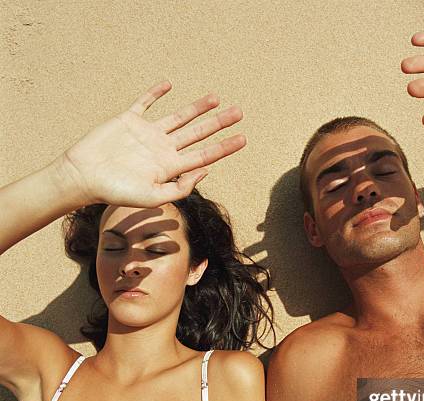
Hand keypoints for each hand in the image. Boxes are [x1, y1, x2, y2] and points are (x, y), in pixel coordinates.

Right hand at [56, 81, 245, 206]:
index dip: (225, 147)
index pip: (204, 154)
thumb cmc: (116, 192)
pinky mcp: (129, 120)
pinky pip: (145, 102)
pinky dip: (156, 92)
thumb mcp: (153, 197)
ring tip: (216, 99)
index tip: (243, 139)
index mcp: (171, 167)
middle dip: (219, 123)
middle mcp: (163, 149)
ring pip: (178, 117)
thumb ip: (180, 188)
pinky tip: (169, 84)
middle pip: (197, 133)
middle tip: (239, 112)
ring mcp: (147, 134)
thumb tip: (205, 172)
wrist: (84, 177)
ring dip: (197, 108)